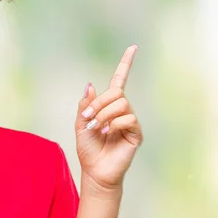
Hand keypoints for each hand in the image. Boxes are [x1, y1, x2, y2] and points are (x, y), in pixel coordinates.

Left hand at [75, 45, 142, 192]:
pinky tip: (107, 133)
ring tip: (97, 128)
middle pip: (117, 92)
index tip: (133, 47)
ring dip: (105, 114)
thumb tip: (90, 85)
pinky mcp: (136, 133)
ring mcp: (130, 122)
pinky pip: (129, 118)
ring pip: (122, 104)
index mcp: (109, 106)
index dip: (126, 64)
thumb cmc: (88, 150)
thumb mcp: (81, 125)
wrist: (94, 171)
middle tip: (89, 118)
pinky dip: (114, 123)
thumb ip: (85, 106)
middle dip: (99, 103)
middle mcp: (122, 111)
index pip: (120, 80)